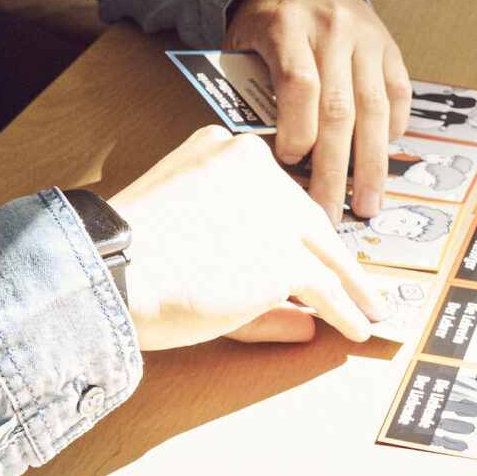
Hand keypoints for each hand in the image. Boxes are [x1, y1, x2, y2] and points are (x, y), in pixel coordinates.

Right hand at [105, 127, 382, 350]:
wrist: (109, 270)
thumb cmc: (127, 258)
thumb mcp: (189, 243)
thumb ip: (240, 262)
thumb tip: (299, 308)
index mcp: (224, 150)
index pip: (274, 189)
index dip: (292, 225)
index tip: (310, 248)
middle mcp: (256, 168)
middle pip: (306, 215)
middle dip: (331, 253)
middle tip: (353, 278)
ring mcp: (273, 209)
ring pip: (323, 249)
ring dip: (349, 284)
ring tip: (367, 307)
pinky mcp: (282, 253)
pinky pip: (323, 286)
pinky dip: (344, 310)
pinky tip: (354, 325)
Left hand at [223, 0, 409, 221]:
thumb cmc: (265, 22)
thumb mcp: (243, 45)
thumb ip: (254, 90)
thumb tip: (269, 154)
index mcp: (287, 26)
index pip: (299, 84)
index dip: (297, 130)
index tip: (289, 163)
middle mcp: (332, 30)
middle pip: (339, 107)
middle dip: (336, 168)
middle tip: (330, 212)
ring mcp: (366, 38)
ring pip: (374, 107)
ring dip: (372, 162)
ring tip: (370, 202)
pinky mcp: (389, 47)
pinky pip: (397, 94)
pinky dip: (392, 128)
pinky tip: (383, 155)